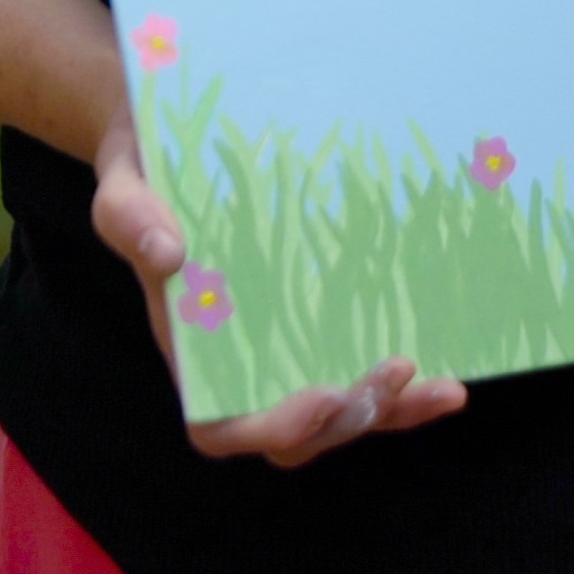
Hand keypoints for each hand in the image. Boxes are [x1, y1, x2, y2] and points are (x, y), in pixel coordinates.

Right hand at [89, 115, 465, 462]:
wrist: (176, 138)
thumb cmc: (148, 166)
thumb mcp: (124, 182)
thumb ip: (129, 217)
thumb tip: (168, 253)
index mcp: (192, 348)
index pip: (221, 424)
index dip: (271, 428)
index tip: (321, 396)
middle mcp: (244, 360)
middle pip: (296, 435)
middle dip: (350, 420)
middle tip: (397, 373)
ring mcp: (290, 344)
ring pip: (341, 414)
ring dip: (392, 413)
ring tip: (443, 389)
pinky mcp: (330, 318)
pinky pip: (363, 367)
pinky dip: (405, 386)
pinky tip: (449, 373)